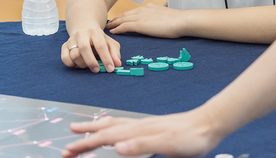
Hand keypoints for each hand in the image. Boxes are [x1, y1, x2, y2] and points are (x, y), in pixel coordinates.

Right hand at [61, 27, 120, 72]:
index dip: (106, 58)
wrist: (84, 28)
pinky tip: (78, 65)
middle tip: (97, 70)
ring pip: (74, 55)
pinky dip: (71, 64)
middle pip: (84, 48)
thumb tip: (117, 64)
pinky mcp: (64, 46)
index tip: (110, 69)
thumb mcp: (110, 43)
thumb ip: (115, 53)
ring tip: (88, 65)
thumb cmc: (99, 39)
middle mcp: (82, 34)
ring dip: (82, 64)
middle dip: (91, 62)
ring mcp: (72, 40)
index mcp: (95, 32)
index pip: (100, 45)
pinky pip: (65, 58)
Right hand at [61, 107, 223, 157]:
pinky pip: (124, 125)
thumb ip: (142, 145)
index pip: (105, 137)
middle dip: (85, 138)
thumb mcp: (167, 144)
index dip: (86, 145)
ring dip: (96, 129)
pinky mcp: (151, 127)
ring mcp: (144, 125)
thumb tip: (116, 147)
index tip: (67, 151)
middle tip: (67, 145)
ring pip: (113, 126)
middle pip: (105, 130)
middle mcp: (138, 125)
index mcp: (138, 130)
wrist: (208, 124)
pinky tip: (114, 130)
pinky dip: (112, 126)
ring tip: (82, 129)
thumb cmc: (190, 137)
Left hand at [106, 3, 185, 38]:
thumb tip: (157, 23)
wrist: (182, 21)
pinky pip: (125, 26)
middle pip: (125, 14)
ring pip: (123, 19)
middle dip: (116, 18)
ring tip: (108, 27)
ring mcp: (141, 16)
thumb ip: (158, 18)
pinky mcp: (140, 24)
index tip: (119, 19)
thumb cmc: (178, 22)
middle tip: (109, 22)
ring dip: (114, 23)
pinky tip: (113, 32)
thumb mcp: (166, 17)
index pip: (133, 11)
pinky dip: (118, 28)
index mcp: (149, 7)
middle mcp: (143, 10)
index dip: (125, 16)